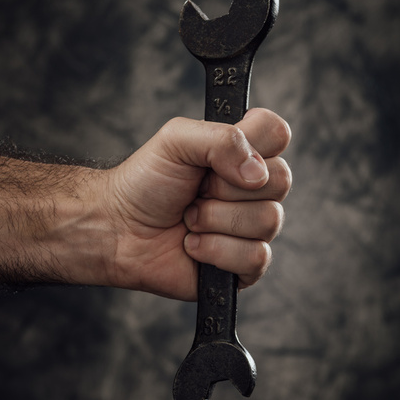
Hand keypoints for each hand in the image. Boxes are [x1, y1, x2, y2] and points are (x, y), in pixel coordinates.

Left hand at [106, 108, 291, 299]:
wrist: (118, 228)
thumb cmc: (145, 182)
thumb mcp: (176, 139)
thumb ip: (222, 138)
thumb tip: (257, 173)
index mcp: (243, 152)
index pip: (278, 134)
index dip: (254, 144)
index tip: (218, 156)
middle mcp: (254, 189)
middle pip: (281, 180)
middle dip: (225, 188)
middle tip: (196, 191)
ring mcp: (252, 228)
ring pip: (269, 220)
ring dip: (216, 220)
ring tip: (189, 219)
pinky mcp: (245, 265)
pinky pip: (256, 257)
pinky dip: (215, 251)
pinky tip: (193, 246)